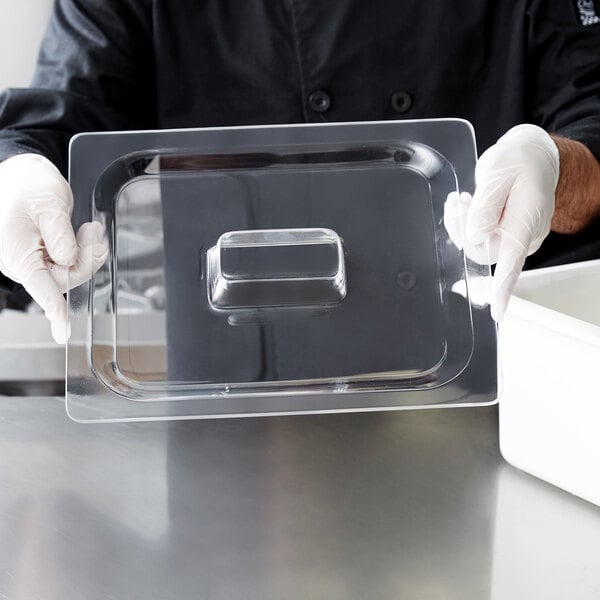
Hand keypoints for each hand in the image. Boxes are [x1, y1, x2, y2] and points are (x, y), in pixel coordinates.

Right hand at [0, 154, 107, 342]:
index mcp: (17, 252)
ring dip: (85, 253)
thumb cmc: (26, 184)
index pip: (41, 287)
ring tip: (88, 229)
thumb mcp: (48, 204)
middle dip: (85, 258)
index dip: (56, 311)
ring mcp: (31, 261)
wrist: (20, 173)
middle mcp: (21, 262)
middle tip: (92, 232)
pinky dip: (80, 251)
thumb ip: (60, 234)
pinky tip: (82, 234)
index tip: (64, 332)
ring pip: (69, 272)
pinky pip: (66, 264)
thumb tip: (69, 259)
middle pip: (65, 278)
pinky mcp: (41, 257)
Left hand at [444, 124, 558, 320]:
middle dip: (461, 229)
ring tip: (463, 199)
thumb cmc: (519, 162)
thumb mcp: (497, 174)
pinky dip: (467, 223)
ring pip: (477, 244)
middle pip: (481, 250)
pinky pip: (481, 238)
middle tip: (457, 202)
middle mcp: (523, 235)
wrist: (533, 155)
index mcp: (525, 221)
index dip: (502, 288)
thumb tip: (476, 236)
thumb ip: (485, 207)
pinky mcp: (507, 235)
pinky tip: (468, 204)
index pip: (512, 262)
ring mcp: (516, 237)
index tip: (498, 312)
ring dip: (462, 224)